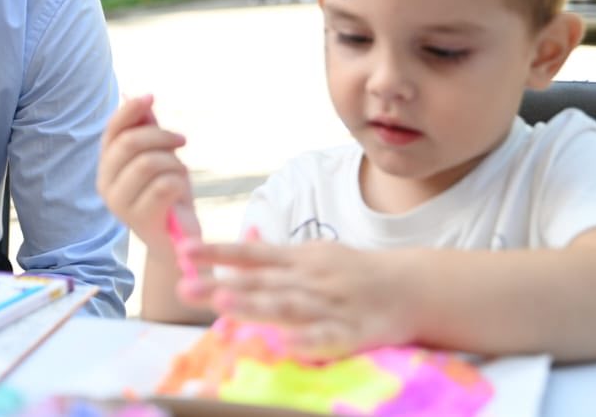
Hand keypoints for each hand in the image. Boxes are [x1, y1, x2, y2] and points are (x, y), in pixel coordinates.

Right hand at [96, 95, 197, 254]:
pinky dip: (179, 181)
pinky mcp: (139, 219)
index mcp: (106, 166)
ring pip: (148, 163)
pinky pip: (164, 185)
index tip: (151, 96)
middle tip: (181, 140)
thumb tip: (140, 97)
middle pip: (129, 143)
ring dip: (173, 162)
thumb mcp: (159, 155)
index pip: (112, 131)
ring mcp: (119, 204)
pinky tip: (181, 190)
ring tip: (181, 172)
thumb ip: (148, 130)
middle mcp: (105, 185)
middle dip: (161, 135)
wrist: (177, 239)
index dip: (129, 110)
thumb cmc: (167, 192)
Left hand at [186, 240, 426, 358]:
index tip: (183, 251)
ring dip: (253, 305)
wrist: (412, 285)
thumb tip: (237, 251)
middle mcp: (309, 278)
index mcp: (299, 259)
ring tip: (221, 304)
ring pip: (286, 306)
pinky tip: (283, 345)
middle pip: (259, 282)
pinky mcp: (351, 332)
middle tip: (183, 286)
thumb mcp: (314, 255)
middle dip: (220, 285)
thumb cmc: (354, 273)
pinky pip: (326, 339)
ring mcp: (329, 304)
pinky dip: (306, 341)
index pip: (250, 254)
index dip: (217, 252)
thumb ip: (275, 258)